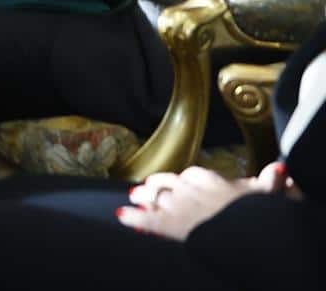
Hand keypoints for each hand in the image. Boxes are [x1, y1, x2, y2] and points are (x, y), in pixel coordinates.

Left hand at [119, 168, 258, 240]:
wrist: (245, 232)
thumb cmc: (257, 215)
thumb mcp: (267, 196)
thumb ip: (270, 181)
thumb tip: (280, 169)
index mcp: (212, 181)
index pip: (194, 174)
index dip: (186, 179)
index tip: (181, 181)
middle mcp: (191, 190)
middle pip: (169, 184)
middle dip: (158, 186)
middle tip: (147, 187)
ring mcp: (178, 206)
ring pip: (156, 197)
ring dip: (145, 198)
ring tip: (136, 197)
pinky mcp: (168, 224)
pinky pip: (146, 219)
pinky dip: (133, 217)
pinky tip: (122, 215)